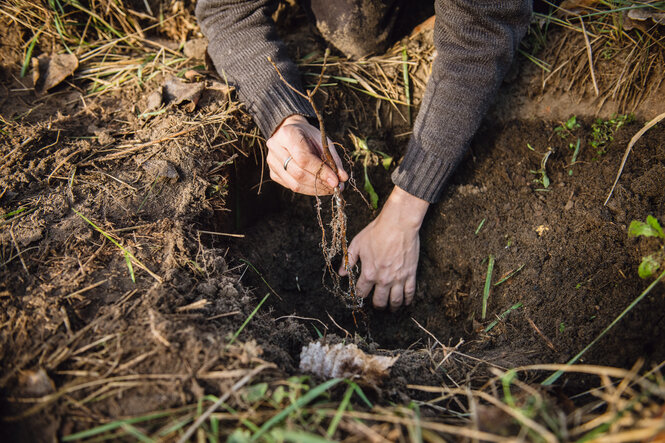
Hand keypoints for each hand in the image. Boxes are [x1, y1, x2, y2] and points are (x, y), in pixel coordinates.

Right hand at [266, 115, 347, 194]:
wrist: (291, 132)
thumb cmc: (308, 136)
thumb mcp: (323, 141)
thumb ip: (333, 159)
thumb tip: (342, 178)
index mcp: (287, 134)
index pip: (303, 158)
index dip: (321, 172)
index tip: (336, 181)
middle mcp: (275, 148)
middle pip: (298, 173)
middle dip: (319, 183)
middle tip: (335, 187)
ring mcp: (272, 162)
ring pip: (294, 184)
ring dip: (315, 189)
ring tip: (330, 189)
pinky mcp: (273, 173)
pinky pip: (292, 186)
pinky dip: (308, 190)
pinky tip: (319, 187)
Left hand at [340, 186, 429, 310]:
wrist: (398, 224)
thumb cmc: (377, 232)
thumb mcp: (357, 244)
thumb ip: (349, 260)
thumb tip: (341, 273)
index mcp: (369, 272)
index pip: (362, 292)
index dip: (360, 295)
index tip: (361, 295)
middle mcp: (383, 279)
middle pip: (379, 301)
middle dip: (377, 306)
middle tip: (377, 305)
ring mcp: (398, 278)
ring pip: (395, 300)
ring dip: (392, 307)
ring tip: (390, 308)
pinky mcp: (410, 274)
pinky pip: (410, 292)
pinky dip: (407, 300)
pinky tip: (405, 302)